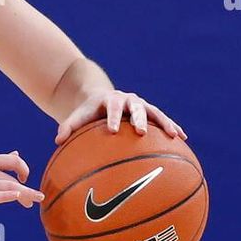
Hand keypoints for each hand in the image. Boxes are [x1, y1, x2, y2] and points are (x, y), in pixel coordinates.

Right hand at [0, 151, 44, 221]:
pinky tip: (19, 197)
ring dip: (25, 195)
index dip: (23, 168)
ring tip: (33, 202)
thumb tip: (16, 154)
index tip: (25, 178)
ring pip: (8, 187)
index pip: (11, 160)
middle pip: (12, 178)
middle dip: (27, 189)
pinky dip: (9, 195)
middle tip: (35, 198)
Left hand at [55, 89, 186, 144]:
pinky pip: (163, 119)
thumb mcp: (77, 117)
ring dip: (164, 123)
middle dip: (138, 118)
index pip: (111, 107)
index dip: (112, 117)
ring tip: (174, 135)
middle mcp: (127, 100)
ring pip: (154, 112)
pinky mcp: (149, 111)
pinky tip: (183, 138)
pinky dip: (172, 126)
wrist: (100, 98)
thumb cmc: (88, 112)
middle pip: (135, 106)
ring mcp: (140, 105)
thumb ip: (68, 126)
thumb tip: (57, 141)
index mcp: (109, 100)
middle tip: (141, 132)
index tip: (112, 130)